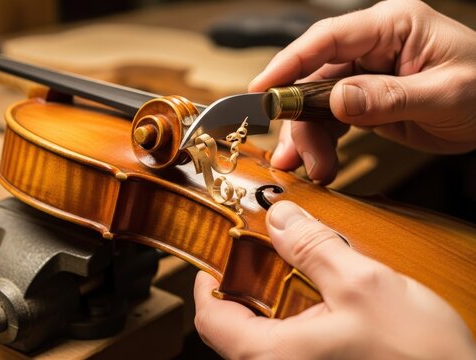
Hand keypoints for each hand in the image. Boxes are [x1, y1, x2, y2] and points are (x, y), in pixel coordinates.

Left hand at [194, 201, 475, 358]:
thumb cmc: (418, 358)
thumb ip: (314, 247)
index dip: (206, 285)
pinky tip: (325, 294)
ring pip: (267, 331)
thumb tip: (280, 217)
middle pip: (237, 324)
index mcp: (273, 354)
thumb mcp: (362, 286)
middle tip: (262, 254)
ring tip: (299, 267)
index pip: (210, 319)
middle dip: (246, 284)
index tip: (214, 258)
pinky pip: (294, 340)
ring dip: (275, 296)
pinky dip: (299, 312)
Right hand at [249, 0, 475, 183]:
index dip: (288, 63)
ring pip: (317, 104)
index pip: (327, 39)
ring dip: (309, 138)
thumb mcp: (443, 94)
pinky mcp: (365, 99)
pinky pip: (332, 119)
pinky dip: (323, 143)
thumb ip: (388, 96)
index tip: (261, 90)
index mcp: (391, 27)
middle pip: (314, 78)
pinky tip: (321, 164)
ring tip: (312, 168)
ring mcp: (366, 74)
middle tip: (294, 154)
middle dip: (299, 119)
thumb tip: (338, 100)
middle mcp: (372, 47)